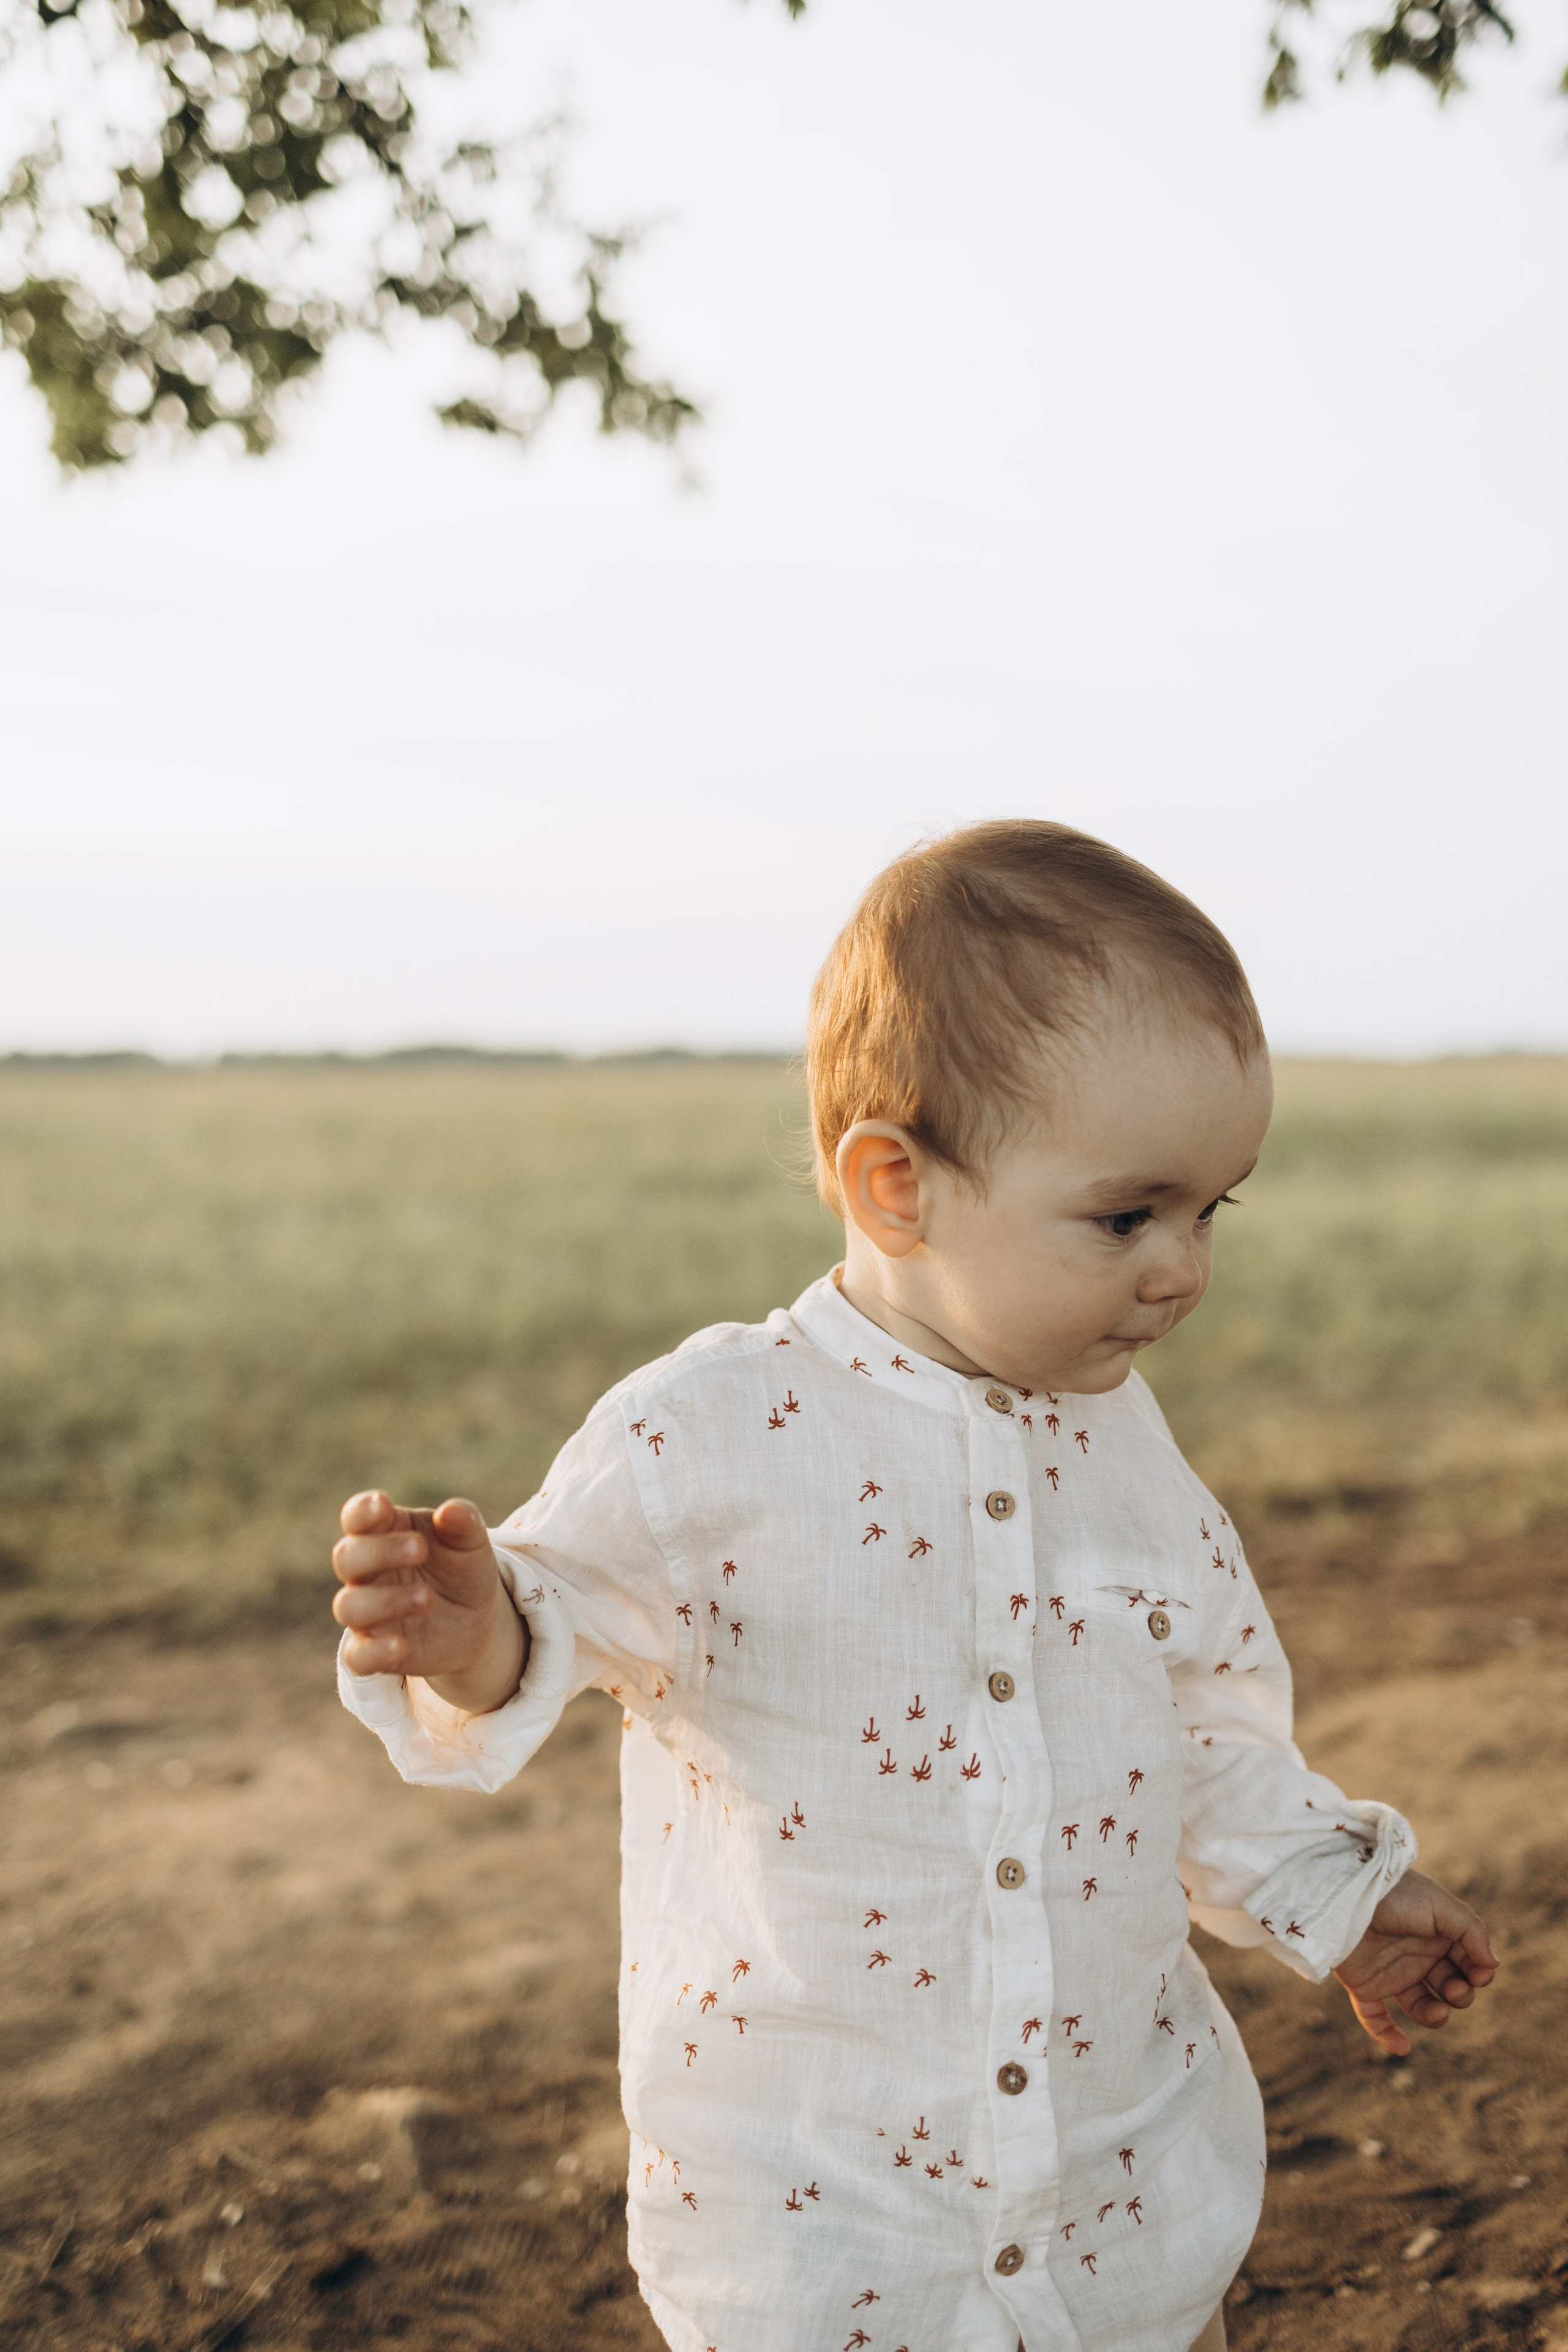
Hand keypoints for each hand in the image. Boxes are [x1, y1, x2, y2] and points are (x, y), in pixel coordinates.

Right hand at [332, 1490, 526, 1712]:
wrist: (477, 1620)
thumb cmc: (463, 1568)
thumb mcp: (471, 1543)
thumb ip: (463, 1523)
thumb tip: (452, 1511)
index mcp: (384, 1532)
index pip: (357, 1517)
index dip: (362, 1511)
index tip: (383, 1505)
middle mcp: (367, 1571)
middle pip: (346, 1557)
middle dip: (378, 1552)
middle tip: (419, 1548)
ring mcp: (367, 1612)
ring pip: (349, 1605)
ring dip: (385, 1600)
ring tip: (427, 1598)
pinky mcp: (374, 1650)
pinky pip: (356, 1655)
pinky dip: (373, 1651)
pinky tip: (401, 1647)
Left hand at [1333, 1868, 1497, 2057]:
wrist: (1346, 1896)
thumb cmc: (1396, 1895)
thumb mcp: (1441, 1906)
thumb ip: (1472, 1932)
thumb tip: (1493, 1964)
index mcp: (1437, 1935)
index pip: (1468, 1963)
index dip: (1478, 1973)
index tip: (1478, 1974)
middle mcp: (1416, 1956)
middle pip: (1449, 1987)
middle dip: (1460, 1994)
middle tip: (1454, 1989)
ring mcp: (1391, 1972)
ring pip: (1421, 2007)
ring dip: (1434, 2017)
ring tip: (1439, 2012)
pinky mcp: (1364, 1985)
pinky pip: (1375, 2018)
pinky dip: (1387, 2036)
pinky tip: (1403, 2047)